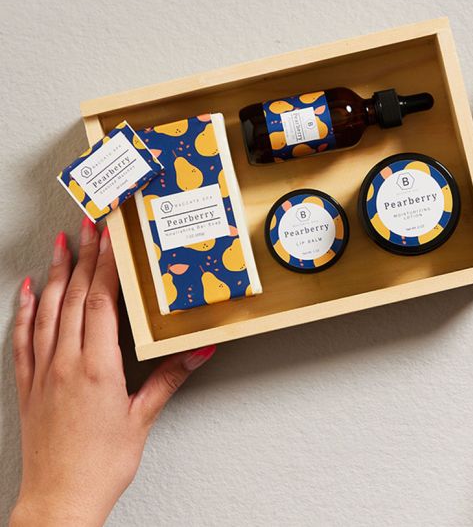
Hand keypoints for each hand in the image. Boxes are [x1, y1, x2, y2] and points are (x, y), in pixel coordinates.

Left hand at [10, 220, 215, 526]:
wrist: (58, 501)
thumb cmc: (101, 464)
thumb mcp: (142, 418)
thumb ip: (170, 377)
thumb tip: (199, 351)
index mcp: (97, 367)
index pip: (101, 302)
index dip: (106, 265)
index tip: (110, 236)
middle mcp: (65, 362)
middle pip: (74, 296)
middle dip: (84, 255)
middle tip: (89, 224)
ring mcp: (42, 371)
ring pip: (47, 309)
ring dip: (54, 272)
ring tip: (61, 242)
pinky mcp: (27, 384)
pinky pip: (22, 337)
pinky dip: (24, 309)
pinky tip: (26, 290)